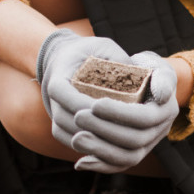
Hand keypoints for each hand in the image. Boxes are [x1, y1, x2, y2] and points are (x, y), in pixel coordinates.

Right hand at [36, 29, 132, 150]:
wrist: (66, 59)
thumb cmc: (88, 52)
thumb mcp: (103, 47)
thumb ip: (118, 59)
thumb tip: (142, 75)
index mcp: (58, 78)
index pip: (68, 97)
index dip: (88, 106)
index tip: (111, 109)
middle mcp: (51, 99)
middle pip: (68, 120)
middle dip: (94, 127)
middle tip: (121, 130)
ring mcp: (54, 114)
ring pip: (69, 134)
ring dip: (92, 139)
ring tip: (118, 139)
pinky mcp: (59, 126)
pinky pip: (69, 141)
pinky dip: (87, 146)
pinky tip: (109, 146)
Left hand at [71, 51, 178, 172]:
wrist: (142, 84)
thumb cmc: (144, 69)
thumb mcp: (154, 65)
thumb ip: (161, 76)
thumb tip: (162, 94)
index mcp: (166, 111)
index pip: (144, 118)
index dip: (119, 113)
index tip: (94, 104)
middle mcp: (160, 132)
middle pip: (134, 141)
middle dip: (104, 130)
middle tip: (78, 117)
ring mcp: (148, 146)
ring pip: (127, 158)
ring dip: (99, 150)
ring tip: (76, 139)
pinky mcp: (134, 153)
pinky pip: (118, 166)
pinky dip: (99, 166)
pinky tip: (80, 163)